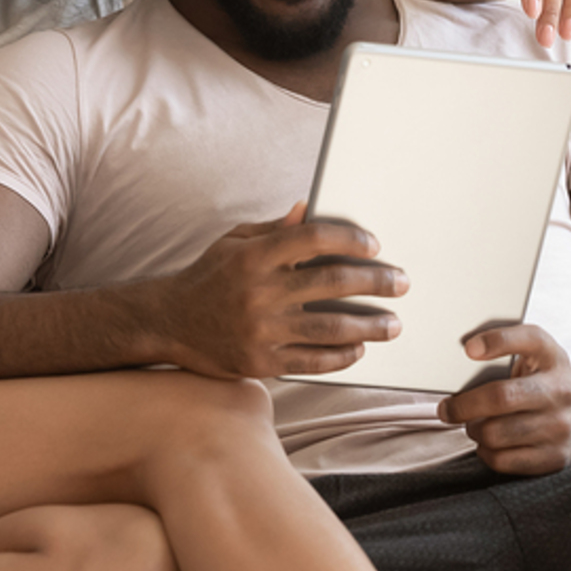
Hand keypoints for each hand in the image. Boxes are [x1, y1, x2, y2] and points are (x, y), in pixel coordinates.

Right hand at [162, 204, 407, 378]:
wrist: (168, 322)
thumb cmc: (209, 276)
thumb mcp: (235, 242)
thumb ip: (275, 229)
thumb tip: (309, 209)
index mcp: (255, 255)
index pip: (315, 238)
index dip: (351, 238)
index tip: (375, 245)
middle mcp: (259, 292)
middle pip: (333, 282)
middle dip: (376, 281)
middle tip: (401, 282)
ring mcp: (261, 330)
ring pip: (331, 328)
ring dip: (370, 326)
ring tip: (393, 324)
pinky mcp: (261, 362)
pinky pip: (313, 361)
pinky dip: (342, 356)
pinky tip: (358, 349)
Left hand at [437, 323, 570, 474]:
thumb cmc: (540, 384)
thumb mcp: (533, 357)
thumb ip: (504, 349)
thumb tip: (464, 354)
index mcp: (553, 358)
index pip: (530, 339)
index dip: (498, 341)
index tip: (469, 349)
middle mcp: (561, 391)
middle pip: (500, 397)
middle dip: (463, 406)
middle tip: (447, 409)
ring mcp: (560, 427)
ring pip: (494, 433)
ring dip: (474, 430)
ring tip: (474, 425)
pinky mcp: (554, 457)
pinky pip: (502, 460)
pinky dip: (486, 452)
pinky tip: (490, 443)